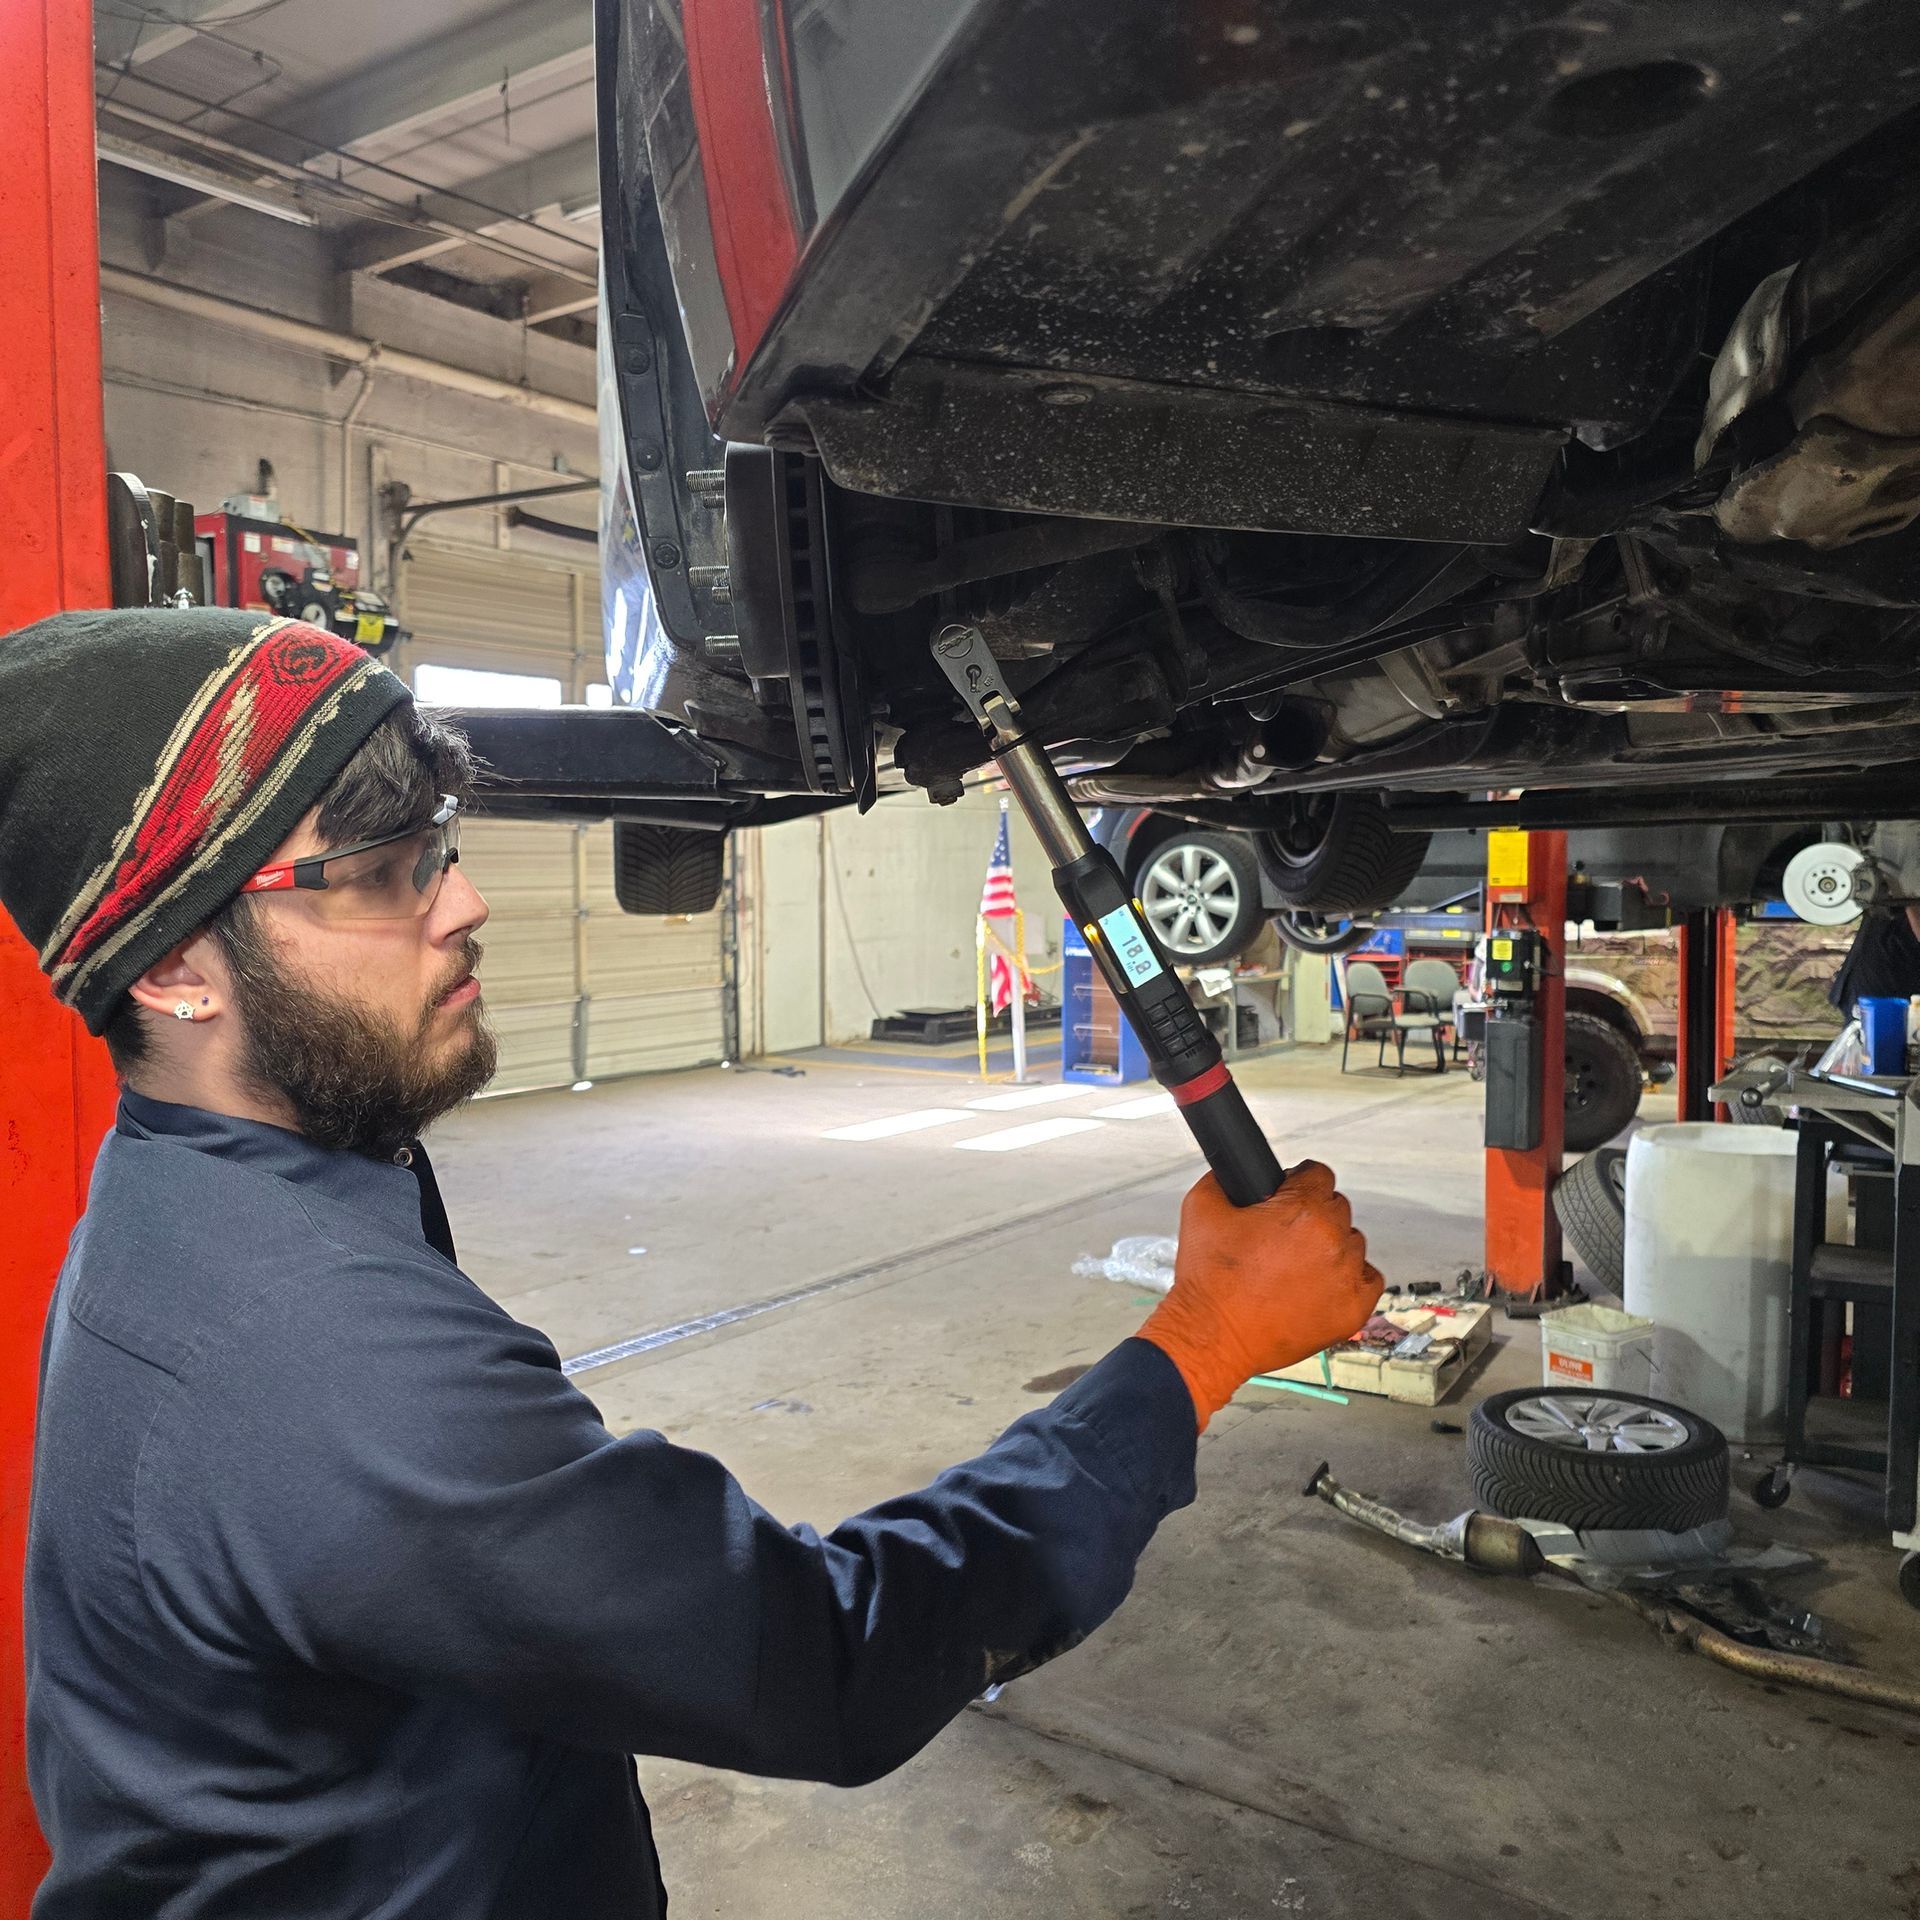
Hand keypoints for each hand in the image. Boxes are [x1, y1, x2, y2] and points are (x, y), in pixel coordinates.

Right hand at [1137, 1162, 1380, 1429]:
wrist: (1212, 1336)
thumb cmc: (1208, 1279)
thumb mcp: (1200, 1207)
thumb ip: (1226, 1177)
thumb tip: (1243, 1170)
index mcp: (1302, 1210)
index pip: (1319, 1174)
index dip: (1297, 1183)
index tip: (1286, 1198)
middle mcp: (1332, 1240)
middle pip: (1337, 1207)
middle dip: (1311, 1216)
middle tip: (1280, 1239)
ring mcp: (1347, 1277)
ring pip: (1352, 1242)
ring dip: (1329, 1248)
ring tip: (1294, 1267)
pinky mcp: (1354, 1309)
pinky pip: (1367, 1278)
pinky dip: (1348, 1279)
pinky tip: (1318, 1284)